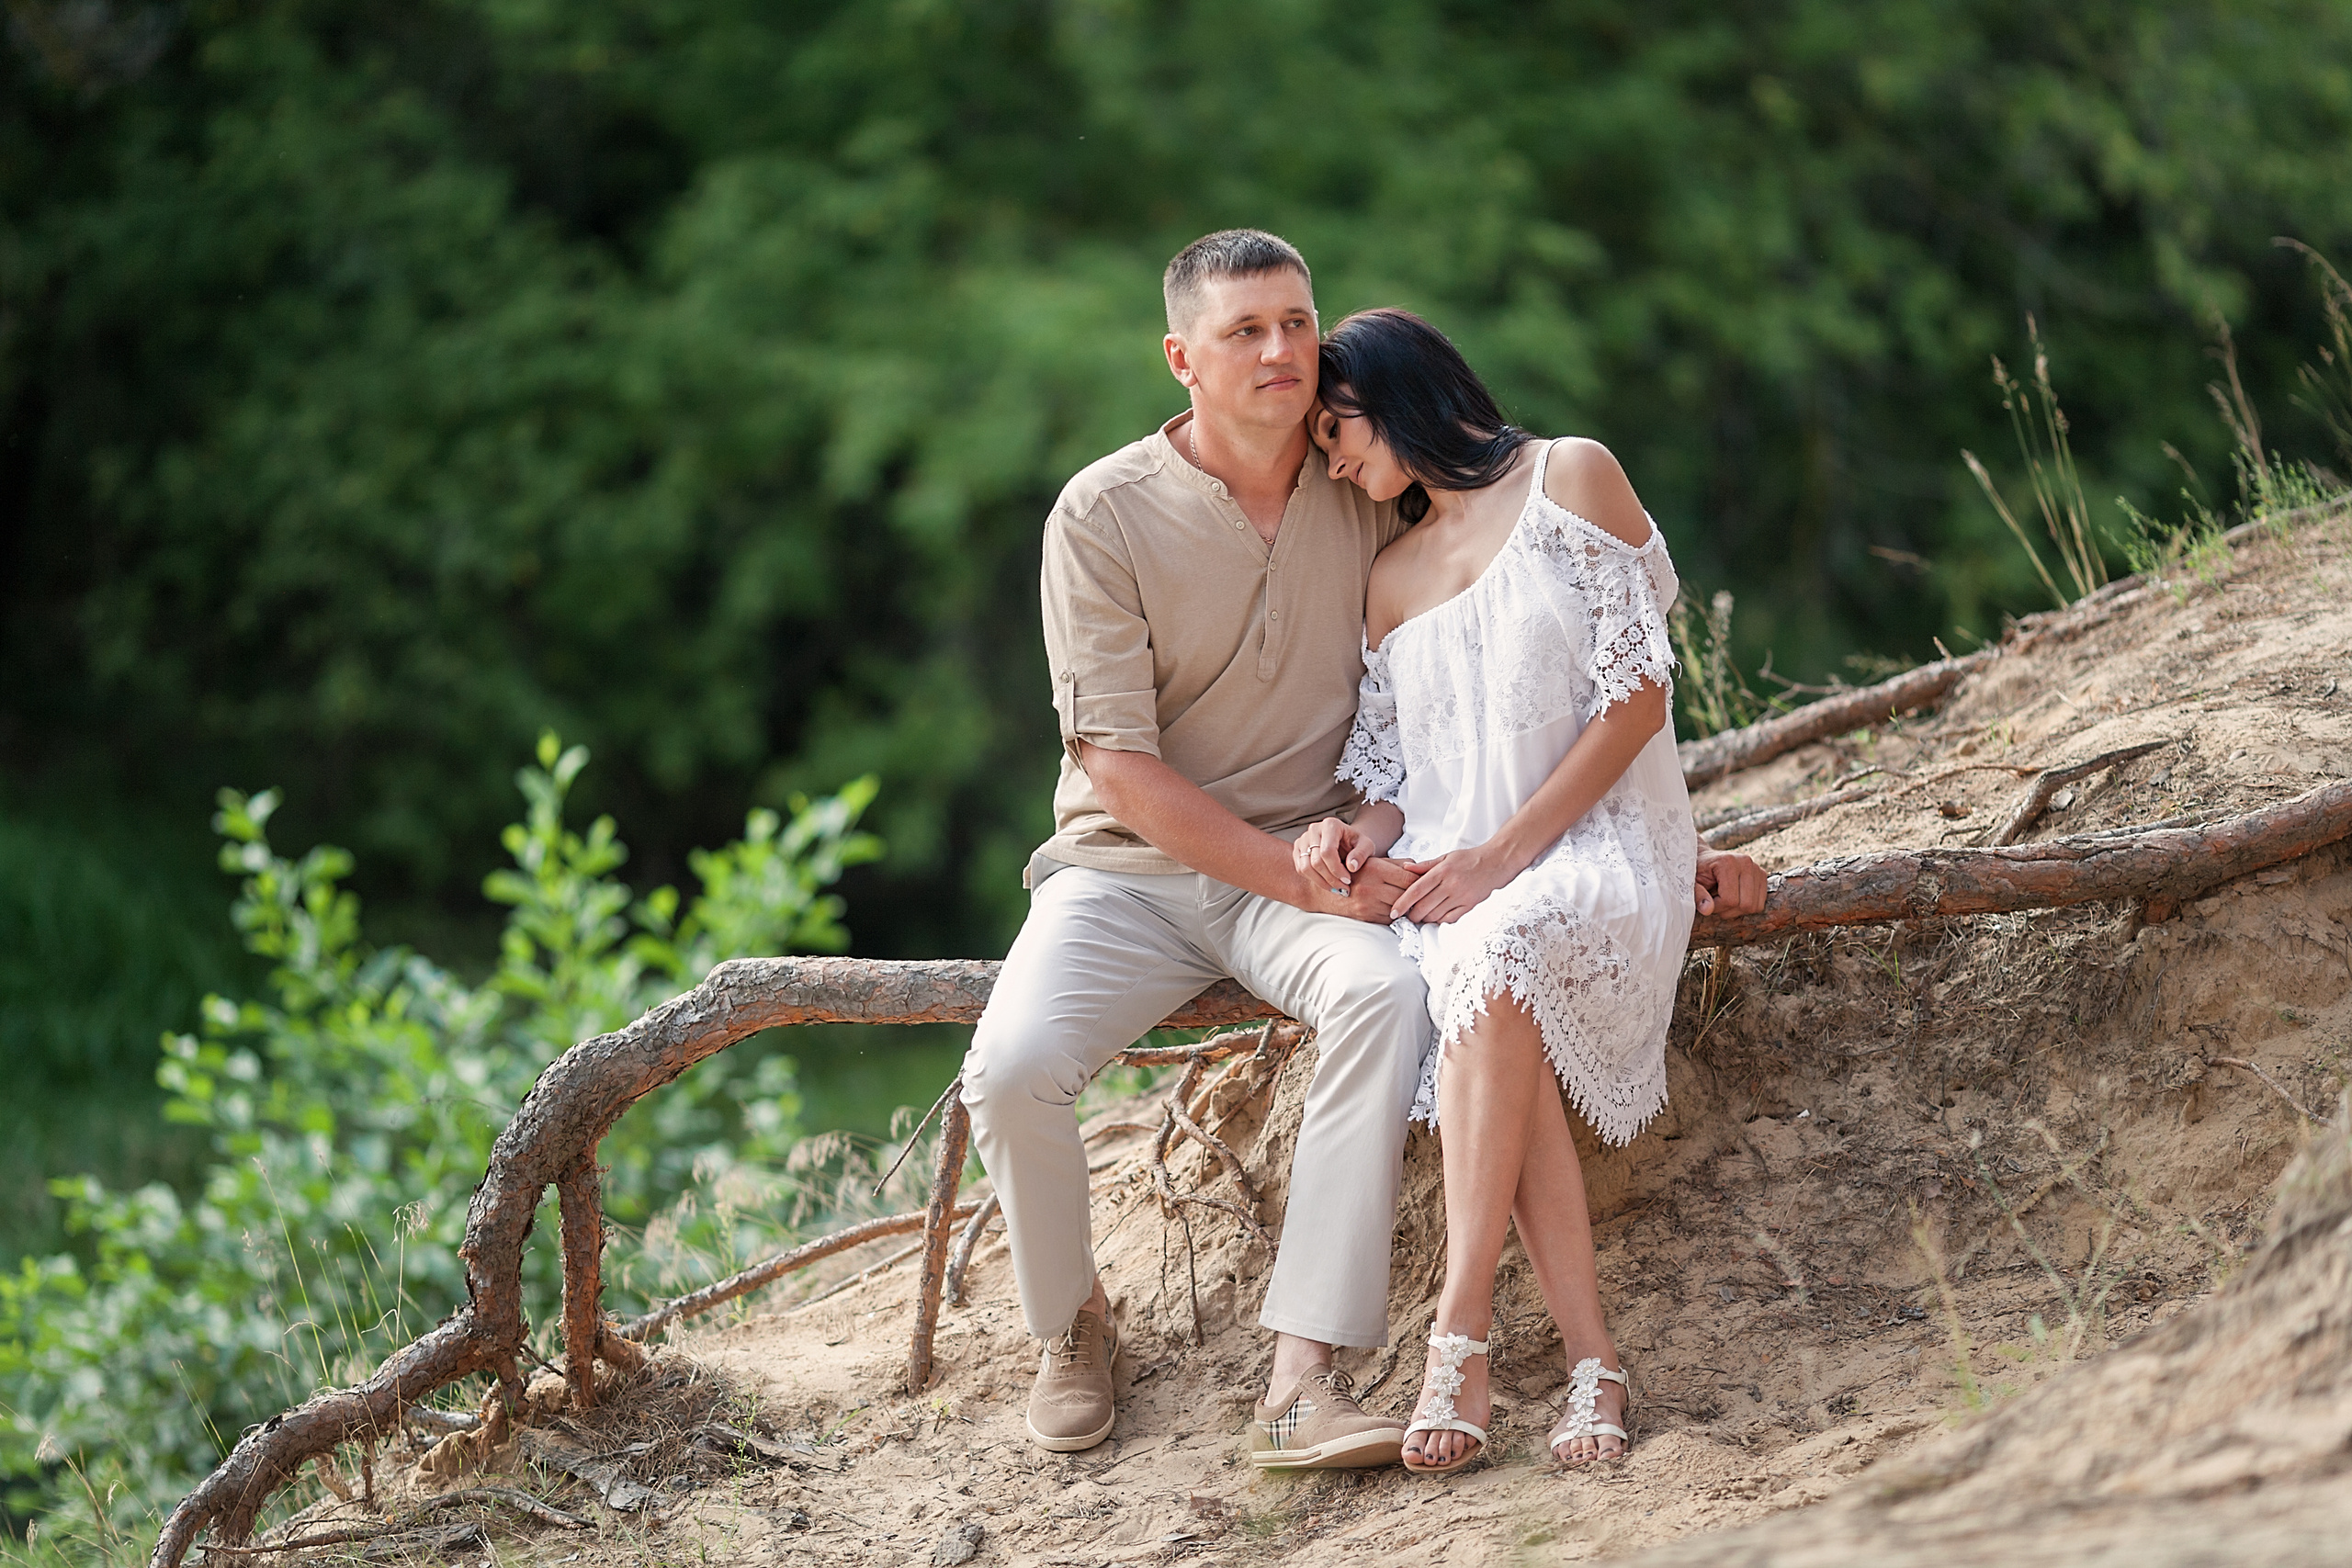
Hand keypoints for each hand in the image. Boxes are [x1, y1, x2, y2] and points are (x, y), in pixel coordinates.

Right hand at [1293, 816, 1371, 894]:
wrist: (1346, 842)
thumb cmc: (1356, 844)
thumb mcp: (1367, 846)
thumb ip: (1361, 854)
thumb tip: (1351, 867)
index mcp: (1330, 825)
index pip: (1327, 851)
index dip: (1336, 870)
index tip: (1347, 880)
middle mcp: (1313, 829)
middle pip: (1316, 861)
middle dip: (1330, 879)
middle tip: (1343, 888)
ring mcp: (1303, 839)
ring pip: (1305, 867)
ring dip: (1321, 882)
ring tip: (1335, 888)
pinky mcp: (1298, 849)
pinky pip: (1301, 869)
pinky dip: (1313, 880)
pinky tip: (1327, 883)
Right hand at [1302, 855, 1416, 922]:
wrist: (1322, 890)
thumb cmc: (1351, 872)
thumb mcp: (1372, 861)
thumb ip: (1396, 863)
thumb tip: (1418, 867)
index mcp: (1375, 869)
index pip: (1409, 878)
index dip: (1421, 881)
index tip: (1426, 882)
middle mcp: (1372, 888)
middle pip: (1407, 895)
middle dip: (1417, 896)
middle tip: (1425, 895)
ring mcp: (1368, 905)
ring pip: (1400, 909)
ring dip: (1408, 908)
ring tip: (1414, 904)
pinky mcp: (1365, 918)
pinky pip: (1389, 919)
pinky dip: (1396, 916)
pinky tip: (1399, 912)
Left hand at [1392, 844, 1515, 924]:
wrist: (1497, 862)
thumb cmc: (1470, 859)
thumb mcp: (1446, 857)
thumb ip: (1425, 866)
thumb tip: (1404, 868)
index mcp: (1442, 871)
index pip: (1415, 891)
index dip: (1402, 903)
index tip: (1394, 912)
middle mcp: (1450, 885)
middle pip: (1423, 907)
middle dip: (1412, 914)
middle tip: (1409, 914)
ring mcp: (1461, 897)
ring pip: (1435, 916)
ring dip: (1425, 919)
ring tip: (1422, 915)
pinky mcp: (1470, 906)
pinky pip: (1450, 920)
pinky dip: (1440, 921)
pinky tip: (1437, 917)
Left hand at [1694, 846, 1766, 915]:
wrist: (1705, 859)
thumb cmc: (1697, 871)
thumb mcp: (1691, 882)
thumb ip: (1697, 895)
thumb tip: (1708, 909)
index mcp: (1727, 862)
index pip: (1730, 899)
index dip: (1717, 907)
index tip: (1707, 901)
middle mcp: (1746, 863)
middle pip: (1746, 904)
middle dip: (1728, 910)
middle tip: (1716, 903)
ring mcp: (1756, 868)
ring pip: (1755, 906)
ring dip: (1738, 910)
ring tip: (1724, 900)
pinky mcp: (1762, 875)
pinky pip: (1760, 903)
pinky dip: (1747, 906)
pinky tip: (1735, 898)